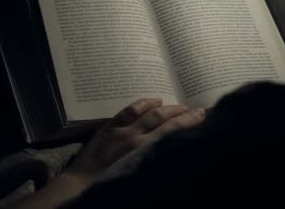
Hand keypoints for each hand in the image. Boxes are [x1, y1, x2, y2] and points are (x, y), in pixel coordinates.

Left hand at [66, 98, 204, 181]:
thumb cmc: (113, 182)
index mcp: (143, 152)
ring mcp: (121, 130)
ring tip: (180, 106)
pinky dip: (144, 103)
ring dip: (167, 108)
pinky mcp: (110, 126)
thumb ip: (156, 160)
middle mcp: (135, 138)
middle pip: (164, 120)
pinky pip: (130, 110)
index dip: (188, 122)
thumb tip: (174, 150)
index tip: (202, 115)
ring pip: (149, 113)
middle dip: (183, 114)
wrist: (82, 184)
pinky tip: (155, 100)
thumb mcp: (138, 174)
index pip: (171, 132)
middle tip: (197, 109)